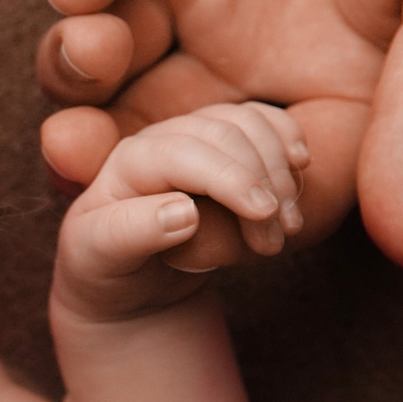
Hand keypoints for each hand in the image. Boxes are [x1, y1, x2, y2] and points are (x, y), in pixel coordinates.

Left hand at [37, 0, 402, 274]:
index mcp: (343, 85)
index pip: (269, 191)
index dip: (221, 220)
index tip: (181, 230)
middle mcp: (254, 47)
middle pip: (162, 142)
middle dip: (112, 160)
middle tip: (75, 163)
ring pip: (104, 66)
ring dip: (78, 77)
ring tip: (86, 57)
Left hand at [54, 104, 309, 320]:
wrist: (126, 278)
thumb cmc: (110, 268)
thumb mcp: (102, 259)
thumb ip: (130, 234)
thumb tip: (184, 212)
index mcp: (128, 161)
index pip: (183, 154)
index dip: (229, 178)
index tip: (263, 214)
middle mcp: (162, 138)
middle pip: (224, 135)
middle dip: (261, 183)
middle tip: (274, 243)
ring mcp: (196, 137)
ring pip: (249, 126)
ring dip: (280, 170)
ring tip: (288, 225)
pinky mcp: (224, 145)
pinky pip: (261, 123)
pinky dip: (286, 137)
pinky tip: (300, 164)